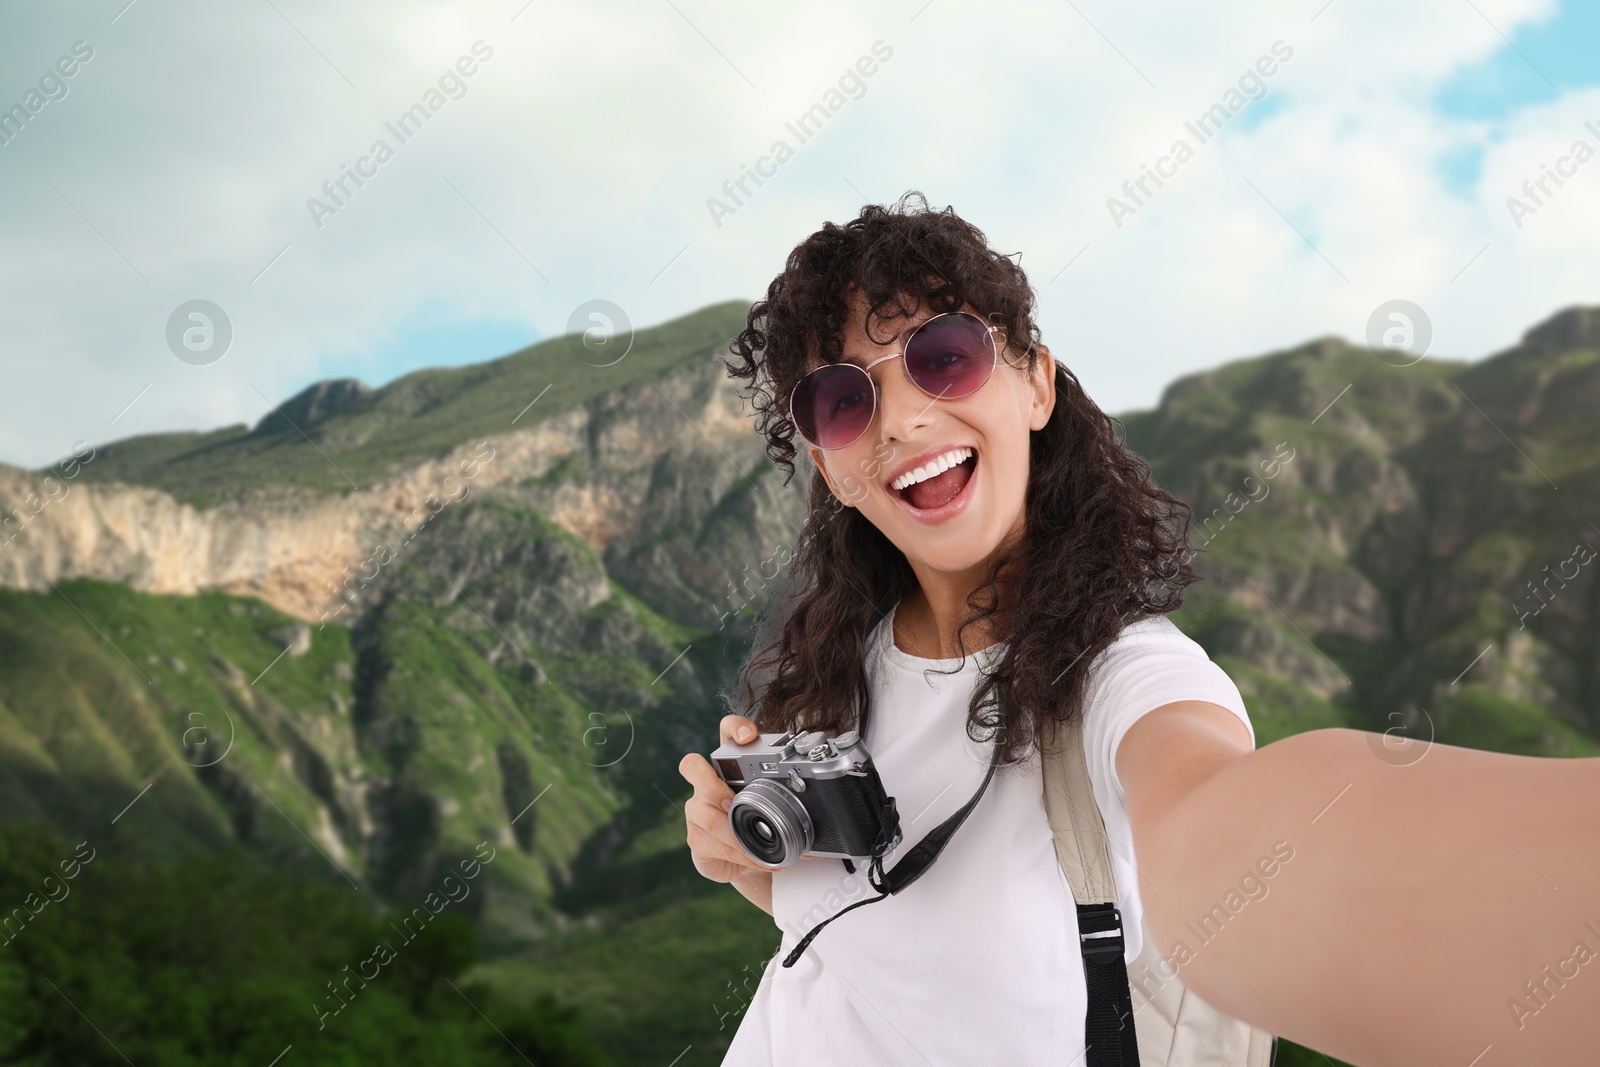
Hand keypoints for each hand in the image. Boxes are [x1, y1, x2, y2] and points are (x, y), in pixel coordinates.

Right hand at [679, 716, 784, 894]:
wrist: (751, 862)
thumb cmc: (764, 824)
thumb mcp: (777, 805)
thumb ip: (789, 796)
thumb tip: (821, 797)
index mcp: (731, 765)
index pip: (726, 732)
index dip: (734, 728)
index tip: (749, 736)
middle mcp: (707, 784)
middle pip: (692, 766)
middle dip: (712, 785)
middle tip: (733, 802)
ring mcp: (697, 811)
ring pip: (706, 817)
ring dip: (736, 836)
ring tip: (761, 849)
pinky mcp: (696, 839)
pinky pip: (711, 844)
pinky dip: (739, 855)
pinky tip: (756, 860)